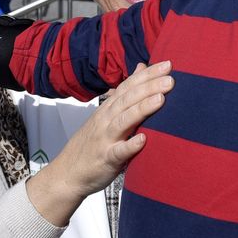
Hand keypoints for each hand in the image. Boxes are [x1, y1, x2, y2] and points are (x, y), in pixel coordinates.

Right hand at [25, 61, 172, 225]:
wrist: (67, 173)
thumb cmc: (91, 143)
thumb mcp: (106, 114)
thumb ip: (125, 92)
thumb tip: (141, 67)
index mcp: (108, 109)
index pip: (129, 86)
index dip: (147, 75)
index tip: (167, 64)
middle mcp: (106, 120)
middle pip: (128, 99)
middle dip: (149, 87)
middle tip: (170, 79)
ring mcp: (105, 139)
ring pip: (123, 120)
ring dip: (142, 109)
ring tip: (161, 99)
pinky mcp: (106, 159)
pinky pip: (118, 152)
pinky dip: (130, 145)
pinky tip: (143, 140)